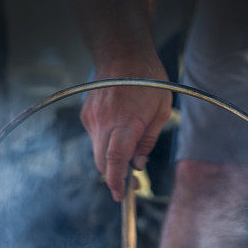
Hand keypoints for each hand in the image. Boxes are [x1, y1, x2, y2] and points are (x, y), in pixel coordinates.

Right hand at [81, 54, 171, 199]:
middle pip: (103, 162)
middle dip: (115, 178)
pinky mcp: (86, 115)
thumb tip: (138, 164)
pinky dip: (106, 145)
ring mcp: (92, 118)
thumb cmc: (148, 80)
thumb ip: (148, 141)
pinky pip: (96, 139)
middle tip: (130, 187)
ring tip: (129, 161)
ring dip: (111, 162)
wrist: (121, 52)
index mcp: (126, 121)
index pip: (115, 158)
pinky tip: (121, 135)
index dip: (116, 180)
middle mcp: (104, 121)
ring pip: (98, 153)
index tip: (120, 195)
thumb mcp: (161, 110)